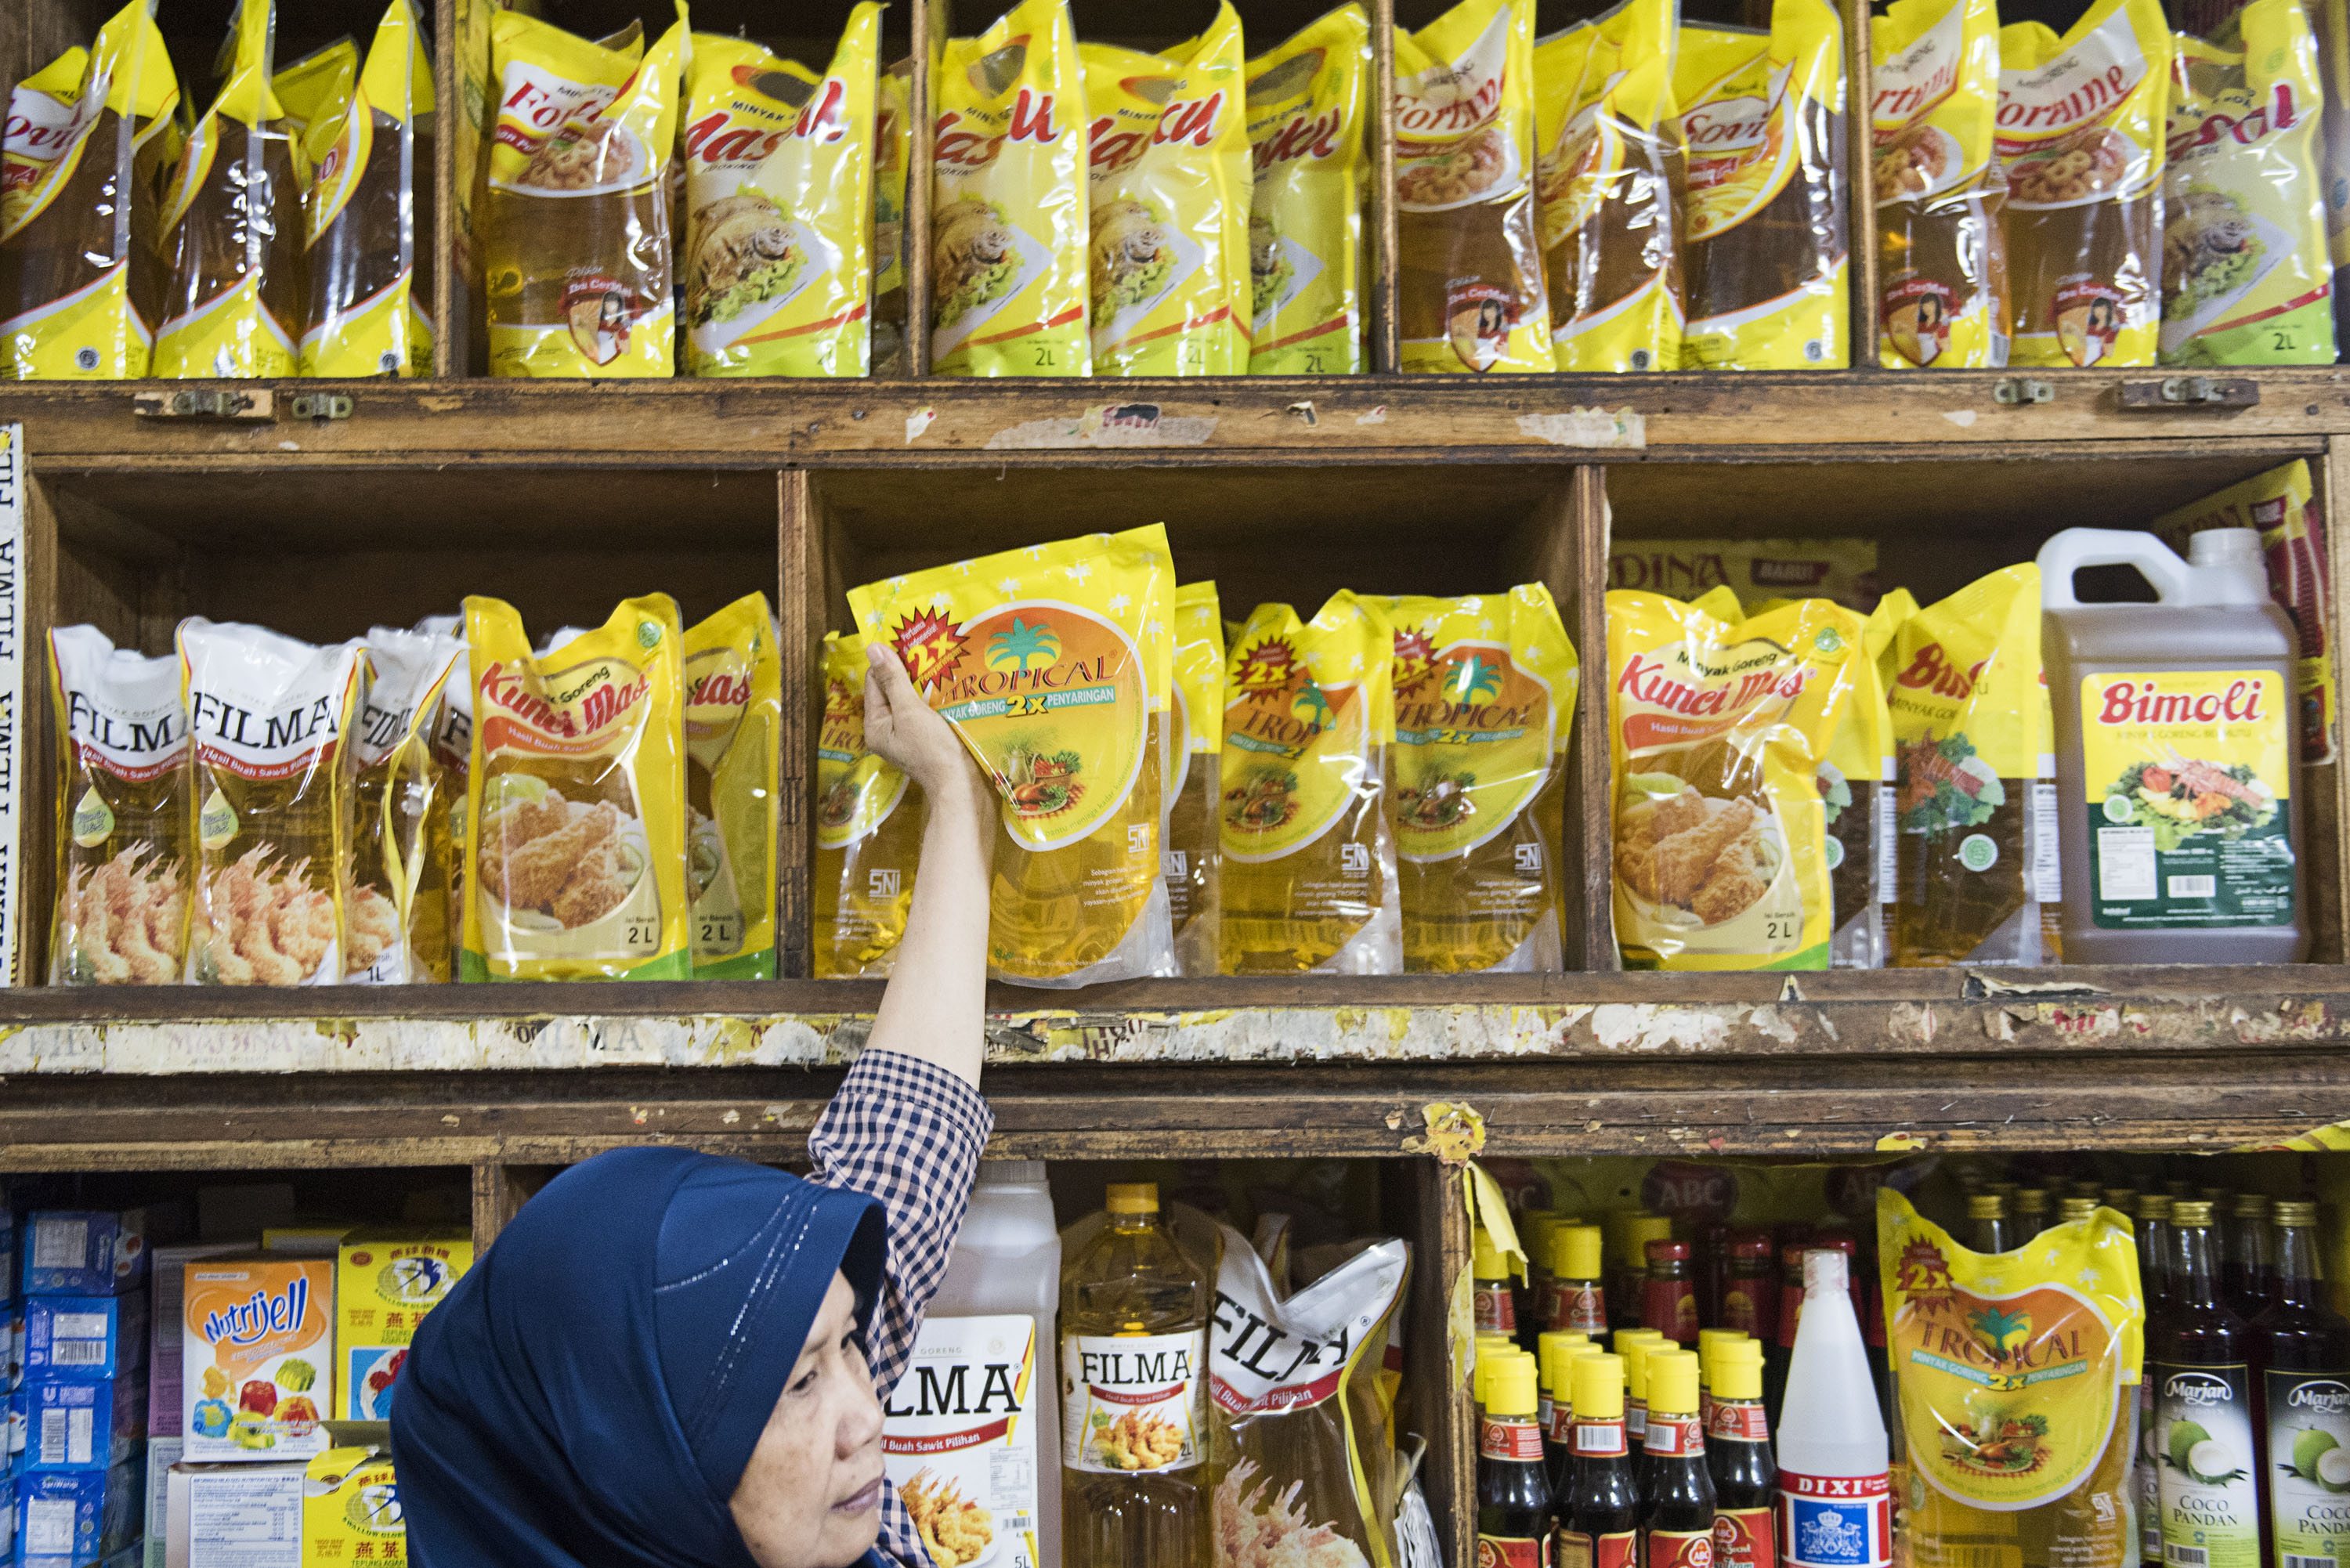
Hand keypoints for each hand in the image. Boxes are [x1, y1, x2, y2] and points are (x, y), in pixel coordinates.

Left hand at [864, 643, 987, 802]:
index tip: (909, 645)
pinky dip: (930, 696)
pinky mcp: (924, 736)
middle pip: (890, 689)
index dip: (888, 663)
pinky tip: (944, 685)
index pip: (874, 682)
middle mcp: (886, 729)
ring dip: (920, 682)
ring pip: (908, 698)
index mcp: (875, 724)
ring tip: (937, 663)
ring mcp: (905, 733)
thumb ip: (892, 679)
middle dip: (906, 671)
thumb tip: (872, 648)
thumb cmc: (933, 749)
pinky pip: (922, 709)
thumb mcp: (910, 710)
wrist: (960, 783)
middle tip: (926, 650)